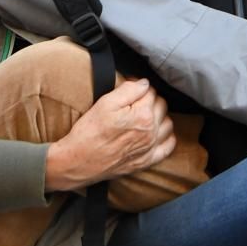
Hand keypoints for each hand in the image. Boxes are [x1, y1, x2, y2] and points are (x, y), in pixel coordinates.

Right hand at [45, 79, 176, 191]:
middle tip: (134, 102)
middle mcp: (151, 132)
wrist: (78, 162)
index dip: (139, 87)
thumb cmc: (89, 132)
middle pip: (162, 106)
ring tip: (145, 116)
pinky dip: (166, 138)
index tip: (129, 89)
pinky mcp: (146, 161)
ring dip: (160, 117)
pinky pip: (168, 146)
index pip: (151, 92)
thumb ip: (129, 89)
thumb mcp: (105, 103)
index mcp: (143, 115)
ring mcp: (150, 148)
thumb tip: (144, 83)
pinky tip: (157, 133)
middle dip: (150, 100)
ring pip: (168, 124)